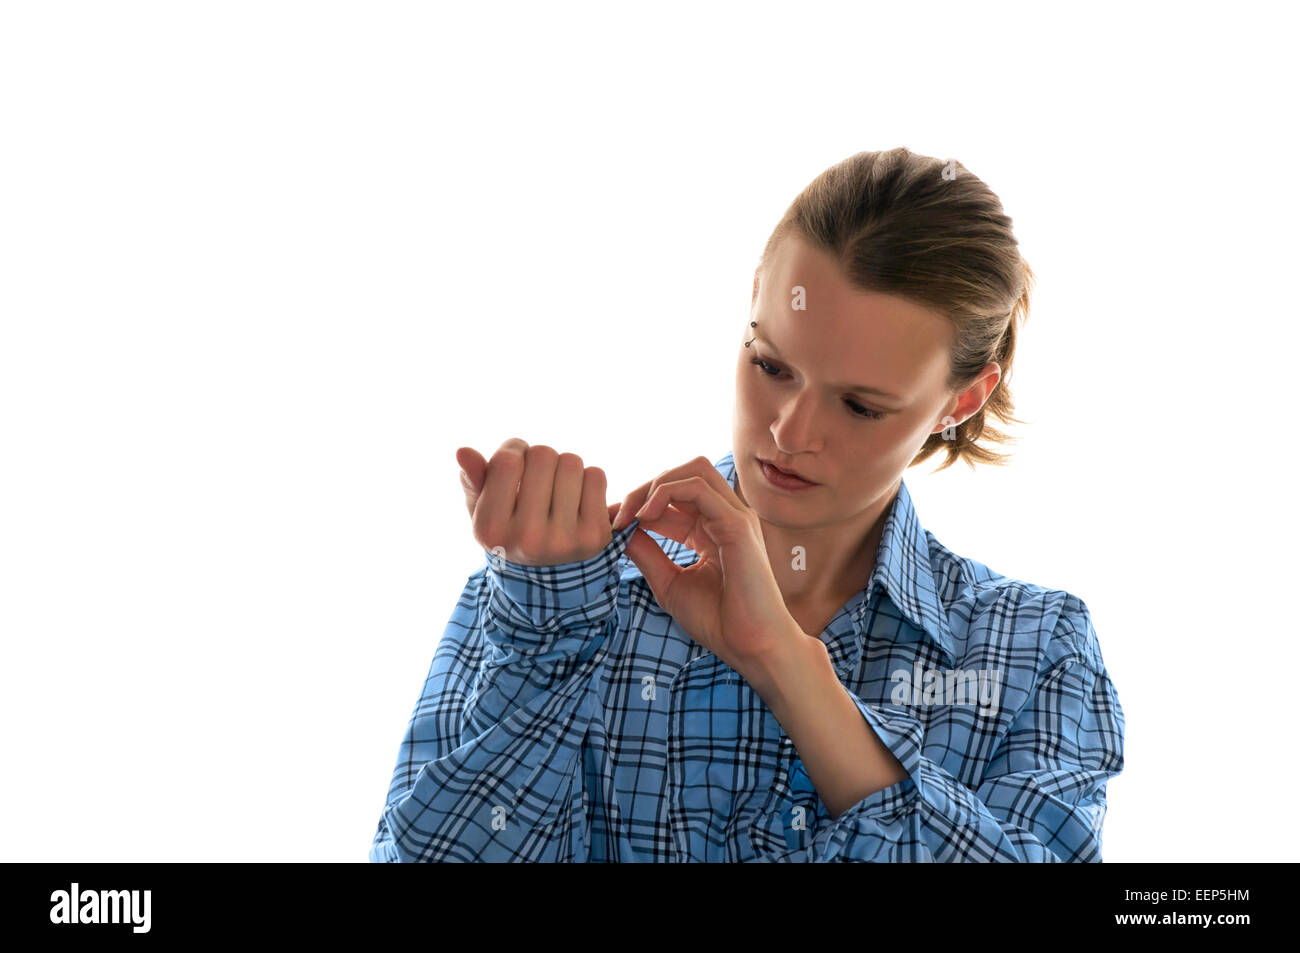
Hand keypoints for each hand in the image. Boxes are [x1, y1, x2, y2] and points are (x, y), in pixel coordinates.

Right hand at [457, 438, 618, 566]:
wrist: (549, 578)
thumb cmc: (512, 531)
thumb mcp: (484, 511)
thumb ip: (473, 480)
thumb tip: (462, 451)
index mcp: (492, 530)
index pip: (507, 461)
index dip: (514, 449)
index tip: (516, 461)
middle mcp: (527, 538)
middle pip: (543, 455)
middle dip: (540, 458)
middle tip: (539, 479)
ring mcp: (564, 540)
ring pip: (572, 462)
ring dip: (565, 467)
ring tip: (557, 489)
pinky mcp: (595, 536)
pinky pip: (596, 475)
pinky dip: (588, 479)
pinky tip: (577, 499)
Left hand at [611, 456, 805, 679]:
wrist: (751, 647)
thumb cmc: (718, 621)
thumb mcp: (669, 583)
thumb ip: (646, 554)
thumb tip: (620, 531)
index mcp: (712, 529)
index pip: (673, 498)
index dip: (638, 504)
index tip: (610, 523)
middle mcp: (726, 517)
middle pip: (683, 474)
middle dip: (644, 488)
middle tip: (616, 516)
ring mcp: (735, 517)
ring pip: (692, 471)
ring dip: (653, 486)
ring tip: (631, 515)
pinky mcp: (737, 524)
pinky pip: (698, 487)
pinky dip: (665, 494)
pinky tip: (645, 518)